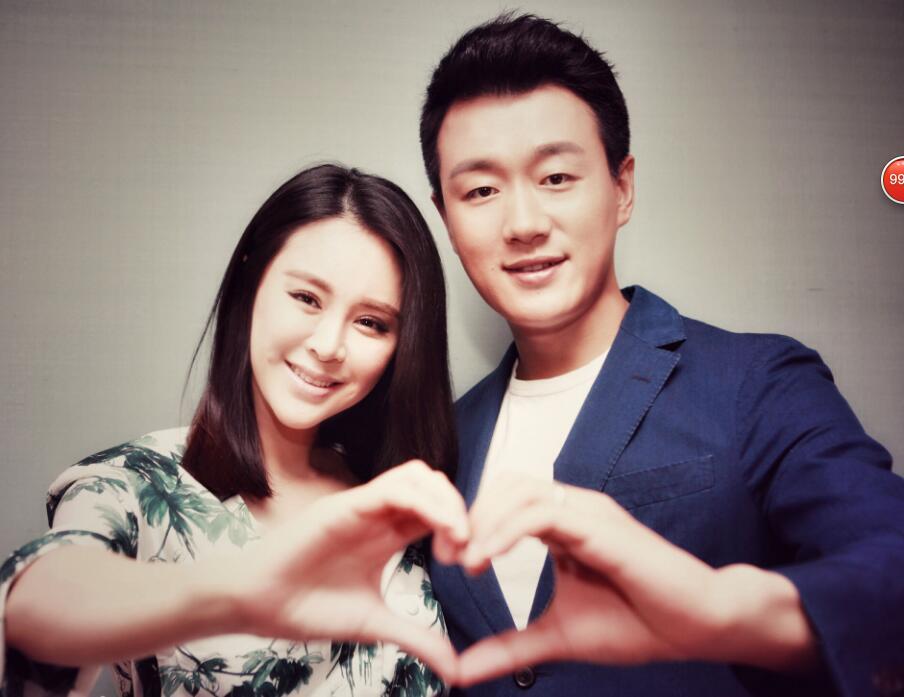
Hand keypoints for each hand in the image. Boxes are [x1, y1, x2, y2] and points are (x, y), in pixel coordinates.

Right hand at [228, 460, 467, 683]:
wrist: (257, 607)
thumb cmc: (307, 610)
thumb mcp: (376, 626)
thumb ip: (417, 639)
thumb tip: (456, 670)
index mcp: (388, 535)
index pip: (437, 512)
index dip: (462, 528)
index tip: (470, 564)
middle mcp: (378, 514)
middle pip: (434, 486)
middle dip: (460, 509)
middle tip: (467, 549)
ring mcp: (362, 506)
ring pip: (417, 476)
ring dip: (446, 500)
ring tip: (457, 537)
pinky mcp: (345, 505)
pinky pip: (392, 487)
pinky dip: (424, 501)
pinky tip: (440, 530)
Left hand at [456, 475, 814, 685]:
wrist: (697, 627)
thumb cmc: (638, 624)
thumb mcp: (557, 638)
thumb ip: (510, 648)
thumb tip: (460, 670)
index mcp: (562, 525)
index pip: (503, 502)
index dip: (471, 524)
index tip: (447, 561)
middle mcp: (572, 507)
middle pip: (504, 485)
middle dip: (469, 516)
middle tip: (447, 558)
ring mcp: (587, 511)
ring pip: (519, 490)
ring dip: (483, 521)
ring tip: (464, 562)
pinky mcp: (600, 524)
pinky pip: (542, 512)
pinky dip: (506, 531)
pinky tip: (486, 560)